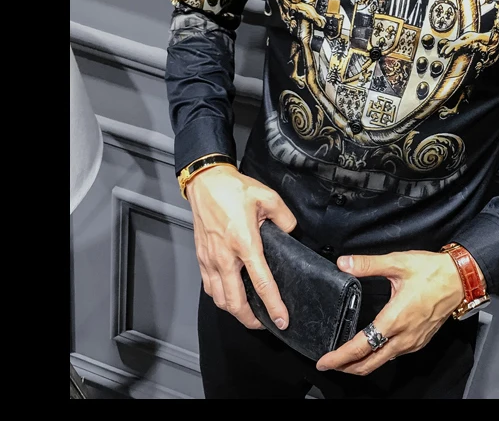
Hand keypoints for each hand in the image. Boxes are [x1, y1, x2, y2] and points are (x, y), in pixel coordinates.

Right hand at [186, 165, 296, 329]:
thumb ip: (285, 217)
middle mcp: (225, 256)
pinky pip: (209, 287)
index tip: (282, 320)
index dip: (273, 306)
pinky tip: (230, 295)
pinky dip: (220, 298)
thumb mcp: (268, 197)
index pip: (261, 283)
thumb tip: (291, 231)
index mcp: (245, 243)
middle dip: (251, 320)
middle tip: (266, 323)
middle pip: (235, 303)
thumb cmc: (234, 189)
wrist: (206, 182)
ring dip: (234, 311)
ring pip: (219, 299)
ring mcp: (210, 259)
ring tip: (249, 313)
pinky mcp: (201, 258)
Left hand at [315, 250, 464, 375]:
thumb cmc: (432, 271)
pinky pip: (395, 355)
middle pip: (369, 363)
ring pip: (382, 361)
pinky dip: (378, 357)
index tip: (324, 361)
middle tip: (329, 365)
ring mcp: (413, 341)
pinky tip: (372, 348)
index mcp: (395, 319)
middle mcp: (404, 336)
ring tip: (346, 359)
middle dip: (347, 367)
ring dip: (362, 363)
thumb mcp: (397, 262)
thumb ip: (368, 264)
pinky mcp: (420, 340)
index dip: (340, 357)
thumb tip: (344, 263)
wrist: (460, 279)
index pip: (361, 347)